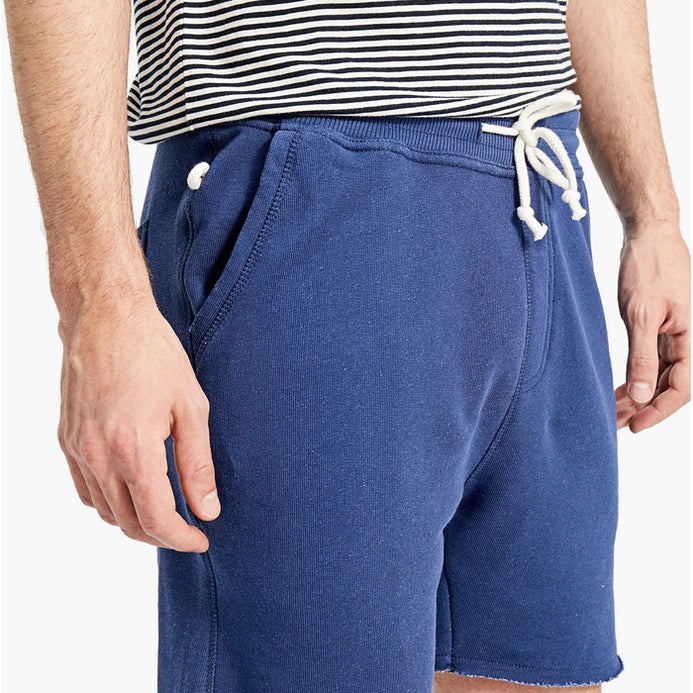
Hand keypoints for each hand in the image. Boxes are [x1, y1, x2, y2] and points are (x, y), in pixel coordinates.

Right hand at [56, 287, 219, 551]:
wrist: (106, 318)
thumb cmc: (154, 354)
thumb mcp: (191, 407)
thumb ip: (198, 465)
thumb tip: (207, 509)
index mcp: (134, 449)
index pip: (156, 518)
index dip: (181, 538)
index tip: (201, 539)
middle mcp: (98, 456)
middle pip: (127, 523)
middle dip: (160, 535)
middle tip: (187, 528)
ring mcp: (76, 449)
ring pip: (104, 511)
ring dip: (134, 520)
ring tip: (164, 510)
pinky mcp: (65, 439)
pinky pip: (85, 489)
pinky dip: (109, 502)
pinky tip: (132, 489)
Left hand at [615, 226, 690, 431]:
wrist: (648, 234)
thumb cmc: (649, 268)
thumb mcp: (641, 315)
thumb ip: (642, 356)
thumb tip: (642, 395)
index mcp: (689, 338)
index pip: (680, 388)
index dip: (658, 411)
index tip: (634, 426)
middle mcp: (684, 338)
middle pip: (668, 384)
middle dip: (643, 407)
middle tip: (615, 423)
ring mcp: (671, 331)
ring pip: (658, 373)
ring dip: (637, 393)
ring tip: (613, 409)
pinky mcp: (657, 323)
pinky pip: (650, 357)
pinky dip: (635, 373)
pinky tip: (619, 386)